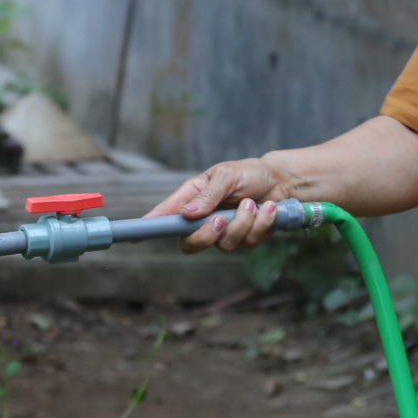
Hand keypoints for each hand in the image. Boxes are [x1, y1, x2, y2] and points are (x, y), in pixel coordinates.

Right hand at [146, 158, 293, 253]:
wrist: (281, 182)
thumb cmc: (249, 173)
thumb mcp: (226, 176)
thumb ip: (207, 195)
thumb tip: (187, 214)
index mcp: (193, 198)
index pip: (166, 215)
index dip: (151, 227)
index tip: (136, 237)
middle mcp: (204, 219)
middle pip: (190, 243)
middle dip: (206, 236)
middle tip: (221, 220)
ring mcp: (223, 232)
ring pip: (223, 244)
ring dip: (242, 223)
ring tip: (254, 203)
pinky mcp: (244, 240)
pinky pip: (247, 242)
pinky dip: (260, 224)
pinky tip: (267, 209)